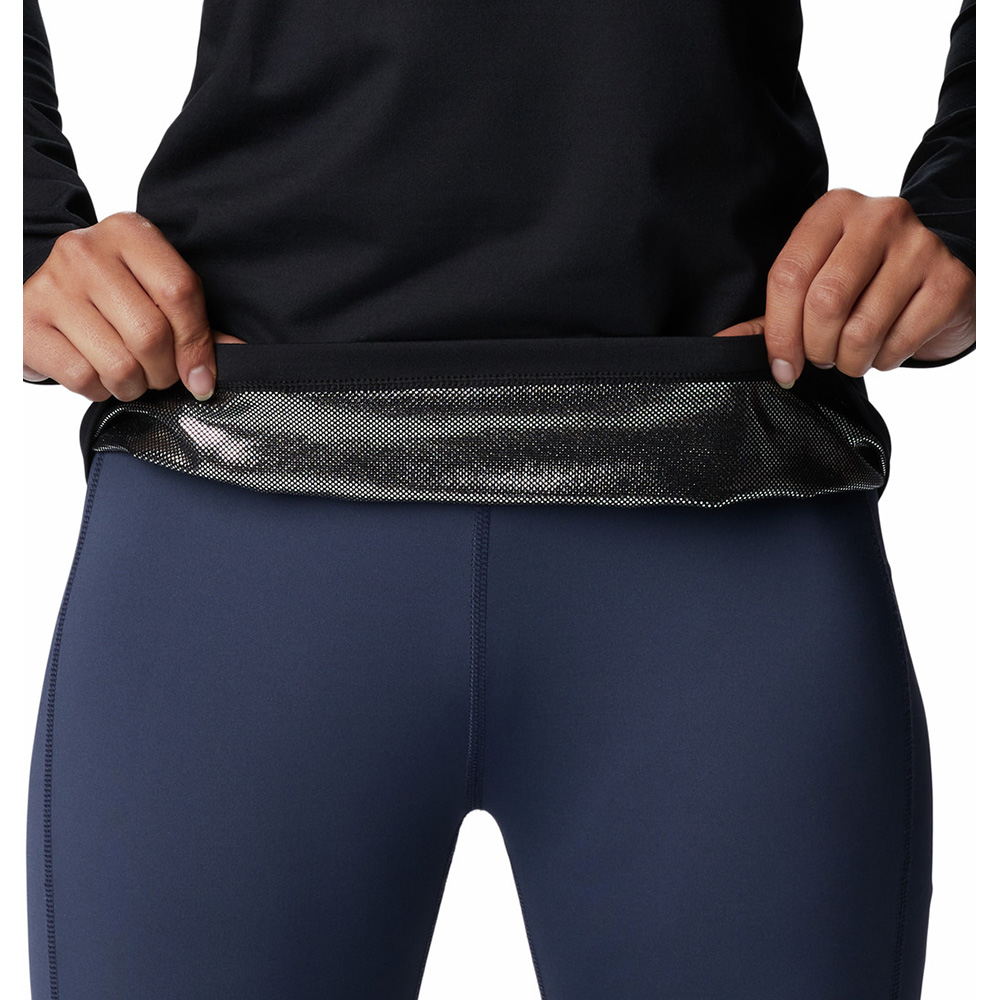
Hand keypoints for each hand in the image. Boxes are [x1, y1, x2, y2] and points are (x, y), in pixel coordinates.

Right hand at [23, 211, 246, 400]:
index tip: (201, 376)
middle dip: (165, 372)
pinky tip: (98, 374)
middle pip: (151, 334)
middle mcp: (86, 251)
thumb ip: (196, 322)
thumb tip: (240, 355)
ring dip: (134, 387)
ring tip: (130, 376)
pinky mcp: (27, 322)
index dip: (197, 345)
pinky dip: (100, 390)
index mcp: (129, 233)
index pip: (180, 292)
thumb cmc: (111, 296)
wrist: (39, 293)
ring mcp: (52, 285)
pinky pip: (84, 378)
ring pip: (120, 364)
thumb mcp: (153, 291)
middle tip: (160, 375)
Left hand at [712, 188, 974, 387]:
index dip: (778, 333)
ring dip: (849, 360)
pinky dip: (885, 360)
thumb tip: (721, 344)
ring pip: (862, 329)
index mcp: (833, 211)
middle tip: (821, 357)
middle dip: (816, 348)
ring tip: (851, 355)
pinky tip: (886, 347)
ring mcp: (920, 245)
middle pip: (824, 303)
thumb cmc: (866, 282)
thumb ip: (771, 314)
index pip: (788, 276)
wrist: (944, 275)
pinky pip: (900, 341)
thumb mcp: (817, 284)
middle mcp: (878, 218)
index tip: (781, 367)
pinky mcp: (951, 279)